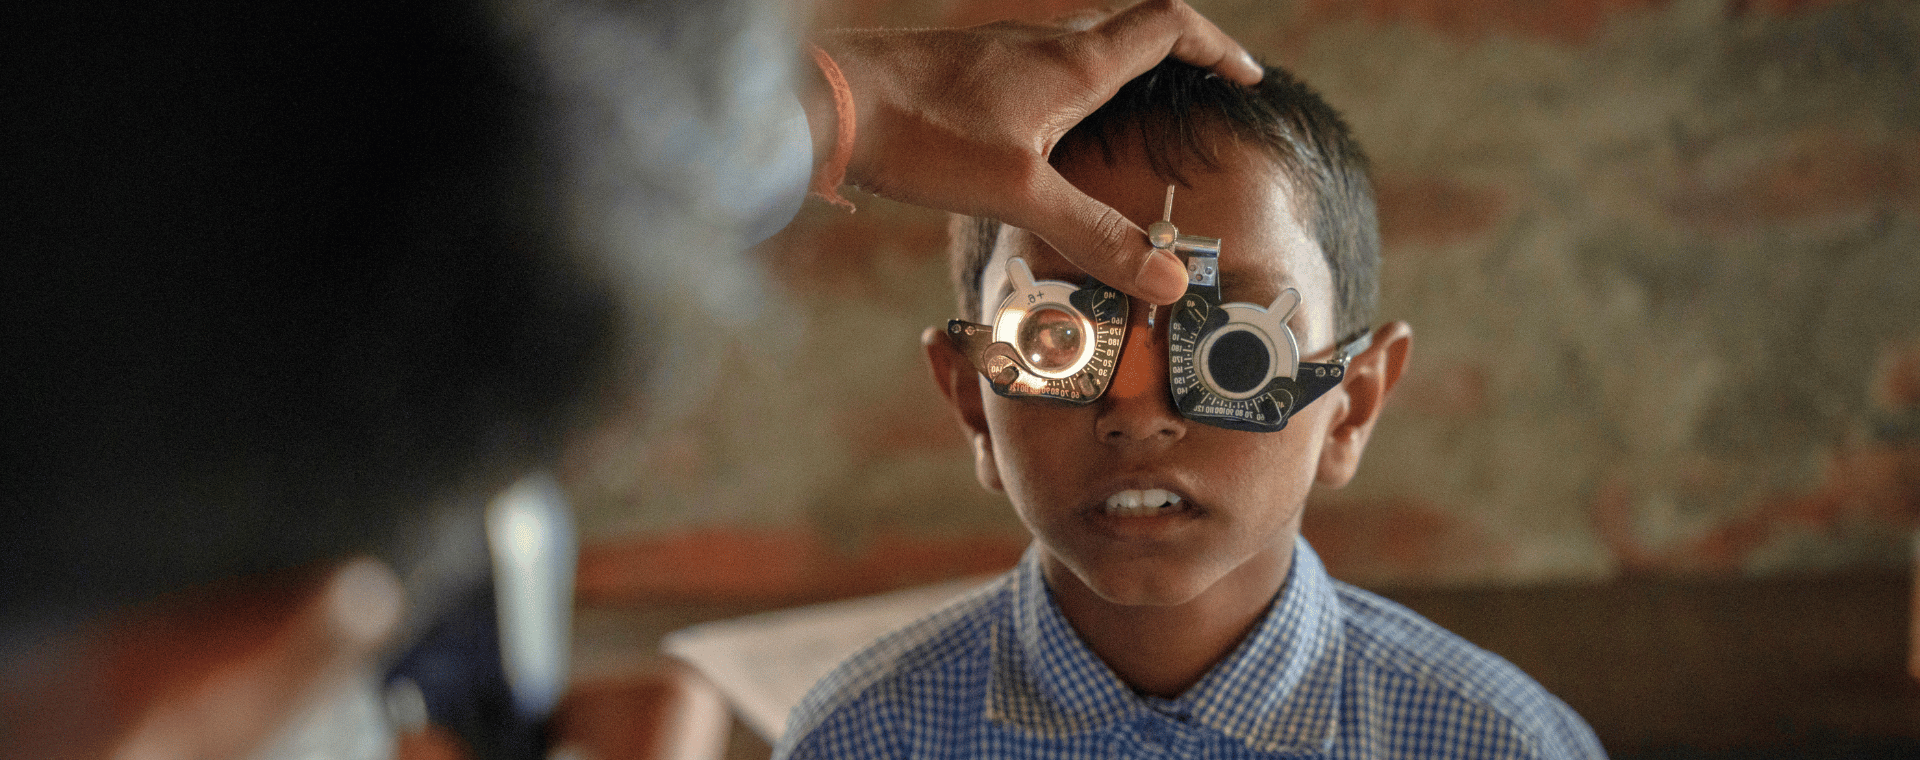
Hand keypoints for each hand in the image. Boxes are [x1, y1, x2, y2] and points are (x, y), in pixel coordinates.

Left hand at [814, 0, 1261, 304]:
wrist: (828, 101)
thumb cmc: (921, 135)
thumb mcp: (1019, 195)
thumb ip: (1096, 236)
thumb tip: (1170, 280)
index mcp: (1072, 63)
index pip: (1167, 28)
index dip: (1215, 48)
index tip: (1245, 77)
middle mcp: (1041, 43)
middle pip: (1129, 29)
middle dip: (1176, 57)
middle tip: (1201, 92)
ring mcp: (999, 51)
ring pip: (1081, 46)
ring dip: (1121, 70)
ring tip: (1136, 115)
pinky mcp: (964, 69)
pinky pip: (1038, 66)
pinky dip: (1071, 87)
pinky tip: (1046, 135)